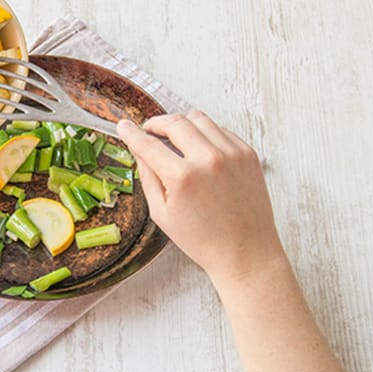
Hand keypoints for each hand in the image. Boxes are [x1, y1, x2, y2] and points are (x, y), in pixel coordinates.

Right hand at [116, 111, 283, 281]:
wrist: (245, 252)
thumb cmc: (203, 240)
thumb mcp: (162, 213)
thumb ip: (148, 177)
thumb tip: (139, 152)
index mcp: (183, 177)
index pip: (148, 144)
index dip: (131, 133)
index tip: (124, 126)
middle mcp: (209, 159)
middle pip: (174, 122)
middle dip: (156, 123)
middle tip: (149, 130)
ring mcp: (232, 154)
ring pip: (199, 119)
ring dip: (181, 123)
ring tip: (174, 136)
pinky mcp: (248, 153)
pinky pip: (220, 129)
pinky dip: (205, 132)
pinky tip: (198, 147)